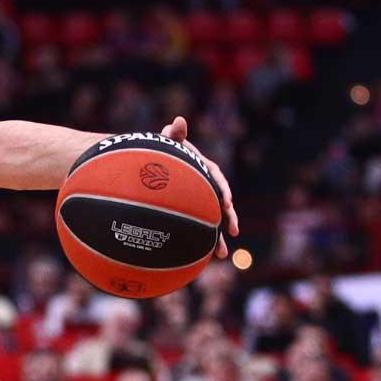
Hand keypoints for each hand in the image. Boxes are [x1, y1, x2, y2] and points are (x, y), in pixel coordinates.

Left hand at [160, 116, 238, 256]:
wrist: (148, 166)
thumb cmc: (159, 152)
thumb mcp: (167, 142)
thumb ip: (173, 134)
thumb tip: (178, 120)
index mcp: (204, 169)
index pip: (217, 179)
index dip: (223, 191)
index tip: (226, 202)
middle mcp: (205, 187)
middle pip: (220, 204)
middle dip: (228, 219)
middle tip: (232, 232)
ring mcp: (198, 202)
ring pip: (211, 221)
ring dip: (217, 239)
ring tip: (221, 255)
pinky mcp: (189, 213)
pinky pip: (197, 228)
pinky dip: (199, 243)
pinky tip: (200, 260)